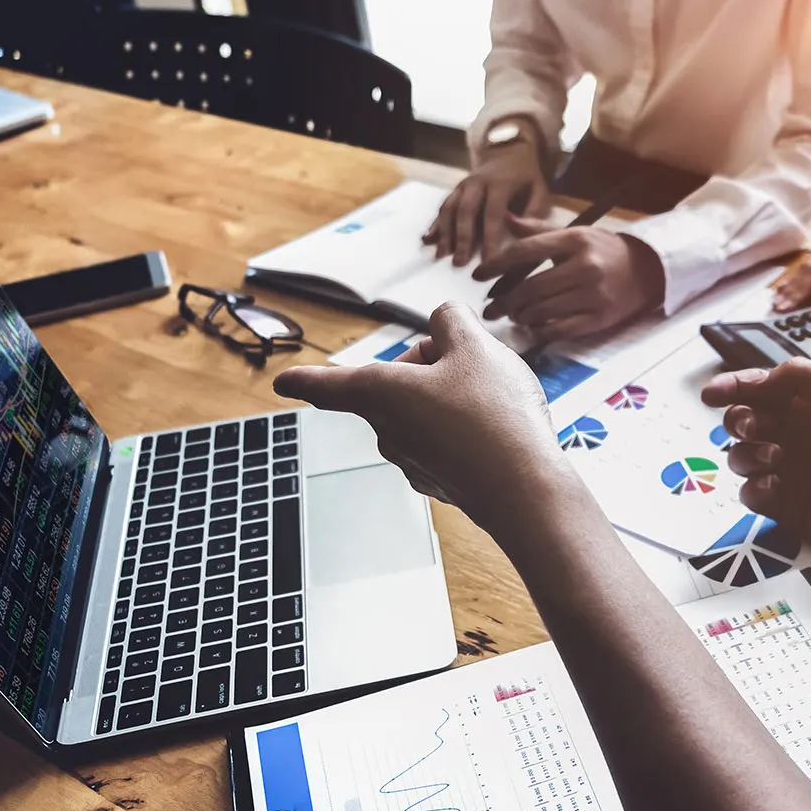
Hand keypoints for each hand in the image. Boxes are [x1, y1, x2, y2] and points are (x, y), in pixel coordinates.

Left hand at [273, 303, 564, 537]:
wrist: (526, 489)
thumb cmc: (494, 416)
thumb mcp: (476, 346)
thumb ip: (452, 321)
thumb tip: (443, 321)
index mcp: (380, 392)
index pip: (330, 385)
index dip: (306, 378)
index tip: (283, 383)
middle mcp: (387, 431)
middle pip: (396, 386)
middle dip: (431, 367)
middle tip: (472, 364)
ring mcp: (413, 462)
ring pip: (424, 413)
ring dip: (452, 397)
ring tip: (496, 399)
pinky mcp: (442, 482)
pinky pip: (447, 443)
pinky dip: (467, 430)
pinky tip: (501, 429)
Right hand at [424, 141, 551, 266]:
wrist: (510, 153)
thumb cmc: (527, 179)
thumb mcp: (540, 191)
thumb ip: (533, 212)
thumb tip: (517, 231)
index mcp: (501, 183)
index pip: (493, 214)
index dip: (490, 238)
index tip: (488, 262)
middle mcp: (477, 182)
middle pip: (466, 210)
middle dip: (462, 238)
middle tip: (458, 263)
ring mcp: (463, 185)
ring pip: (450, 208)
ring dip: (444, 233)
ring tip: (440, 255)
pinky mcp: (455, 189)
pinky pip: (443, 206)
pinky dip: (435, 223)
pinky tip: (427, 239)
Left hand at [474, 218, 664, 341]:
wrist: (648, 270)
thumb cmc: (604, 250)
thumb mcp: (575, 233)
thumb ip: (539, 230)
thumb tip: (506, 218)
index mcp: (574, 240)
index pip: (525, 252)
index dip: (496, 265)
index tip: (478, 275)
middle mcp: (584, 267)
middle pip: (530, 287)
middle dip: (505, 300)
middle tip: (492, 307)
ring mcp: (593, 295)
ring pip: (542, 311)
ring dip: (521, 316)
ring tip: (514, 315)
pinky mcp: (599, 318)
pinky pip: (560, 329)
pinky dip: (541, 331)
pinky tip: (533, 327)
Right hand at [700, 359, 810, 556]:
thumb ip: (799, 374)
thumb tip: (760, 379)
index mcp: (808, 406)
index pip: (759, 391)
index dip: (732, 388)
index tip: (712, 393)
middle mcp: (796, 437)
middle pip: (743, 424)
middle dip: (739, 422)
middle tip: (755, 427)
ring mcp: (790, 472)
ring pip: (741, 458)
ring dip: (747, 455)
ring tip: (776, 458)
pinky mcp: (789, 506)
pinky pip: (751, 495)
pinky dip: (754, 488)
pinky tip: (775, 485)